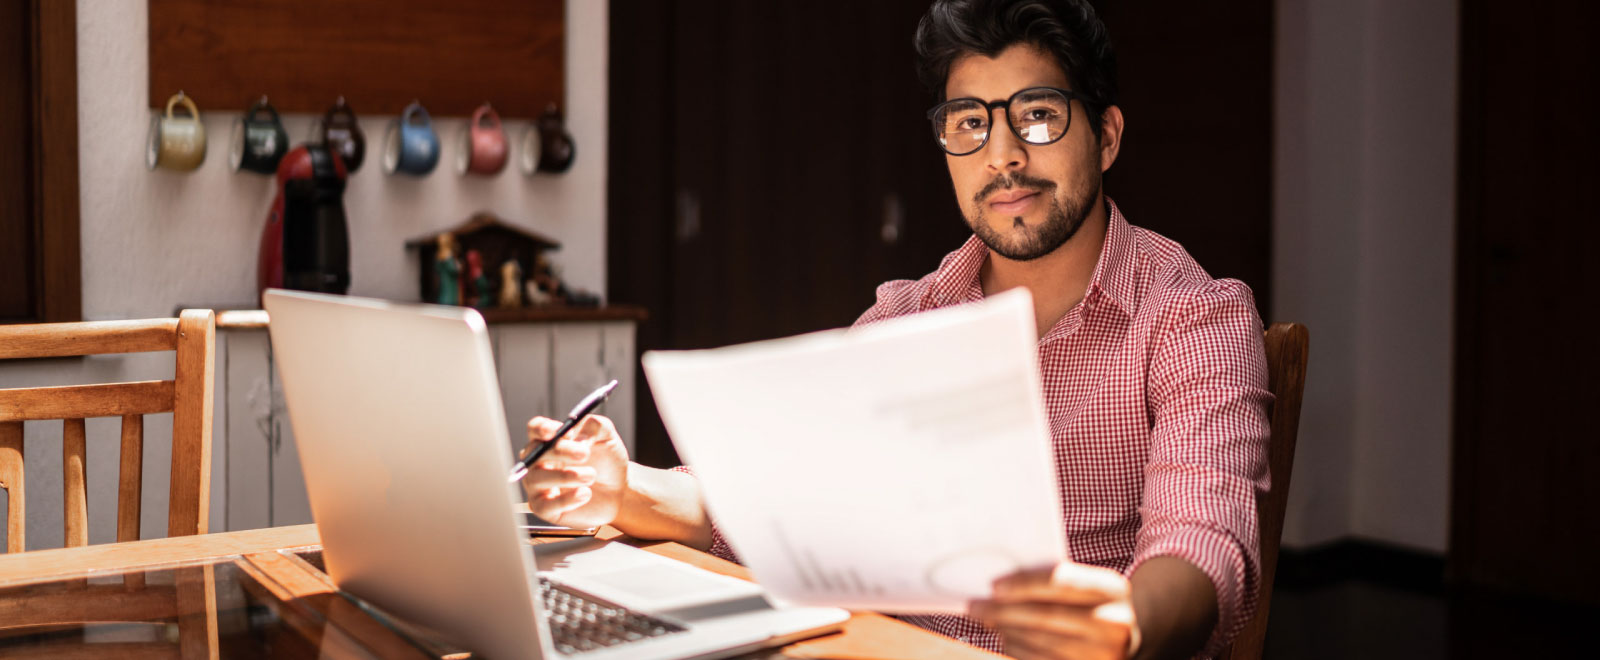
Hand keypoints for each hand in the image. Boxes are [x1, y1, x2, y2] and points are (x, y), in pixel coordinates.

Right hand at [519, 414, 629, 528]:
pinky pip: (545, 505)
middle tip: (584, 454)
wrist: (619, 491)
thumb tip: (578, 436)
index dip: (542, 428)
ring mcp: (537, 485)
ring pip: (536, 478)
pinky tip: (585, 494)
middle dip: (560, 451)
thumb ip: (595, 426)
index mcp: (549, 440)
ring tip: (591, 476)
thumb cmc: (607, 462)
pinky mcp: (544, 508)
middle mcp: (538, 461)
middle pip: (534, 452)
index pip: (534, 429)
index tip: (559, 431)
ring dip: (565, 476)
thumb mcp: (607, 437)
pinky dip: (567, 500)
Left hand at [969, 561, 1138, 659]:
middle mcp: (1114, 624)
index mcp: (1114, 590)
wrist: (1132, 636)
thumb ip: (1058, 579)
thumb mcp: (1090, 584)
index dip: (1025, 584)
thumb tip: (1002, 583)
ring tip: (985, 619)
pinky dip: (1018, 649)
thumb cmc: (1097, 603)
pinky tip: (1004, 637)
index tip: (994, 586)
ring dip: (1006, 630)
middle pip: (1047, 615)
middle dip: (1004, 610)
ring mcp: (1103, 654)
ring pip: (1042, 642)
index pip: (1062, 582)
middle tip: (975, 605)